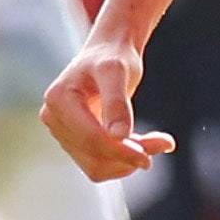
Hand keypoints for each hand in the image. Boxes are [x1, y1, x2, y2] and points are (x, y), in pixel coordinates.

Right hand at [42, 32, 168, 180]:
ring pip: (96, 165)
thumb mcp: (117, 72)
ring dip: (128, 160)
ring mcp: (62, 131)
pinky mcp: (74, 140)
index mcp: (58, 100)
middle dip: (128, 156)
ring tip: (159, 142)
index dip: (121, 151)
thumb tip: (119, 136)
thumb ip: (117, 102)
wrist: (109, 53)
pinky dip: (123, 159)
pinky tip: (146, 144)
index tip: (150, 156)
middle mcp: (54, 118)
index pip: (91, 138)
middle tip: (165, 143)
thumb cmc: (115, 57)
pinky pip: (99, 162)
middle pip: (93, 156)